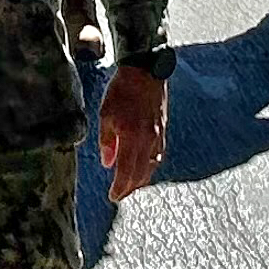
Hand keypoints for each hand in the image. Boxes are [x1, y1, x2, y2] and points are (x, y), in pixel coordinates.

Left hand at [97, 62, 168, 198]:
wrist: (146, 71)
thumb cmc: (122, 90)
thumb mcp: (105, 114)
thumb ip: (107, 141)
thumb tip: (108, 162)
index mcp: (132, 138)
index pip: (127, 173)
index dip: (120, 188)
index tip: (113, 197)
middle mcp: (148, 141)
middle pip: (142, 174)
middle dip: (131, 188)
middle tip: (120, 194)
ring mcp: (158, 135)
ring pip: (152, 166)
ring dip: (141, 179)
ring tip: (131, 184)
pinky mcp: (163, 129)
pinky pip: (158, 154)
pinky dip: (150, 165)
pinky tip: (143, 164)